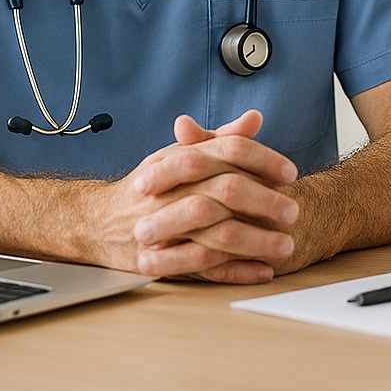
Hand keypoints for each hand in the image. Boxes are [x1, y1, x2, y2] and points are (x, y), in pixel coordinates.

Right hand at [127, 111, 299, 282]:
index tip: (290, 173)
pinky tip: (262, 270)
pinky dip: (235, 271)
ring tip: (285, 245)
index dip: (263, 159)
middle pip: (225, 190)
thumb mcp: (180, 154)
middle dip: (264, 201)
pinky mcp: (161, 259)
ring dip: (255, 241)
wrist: (98, 220)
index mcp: (182, 159)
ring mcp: (165, 227)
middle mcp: (174, 190)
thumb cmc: (150, 185)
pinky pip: (202, 269)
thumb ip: (221, 139)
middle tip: (293, 211)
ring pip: (216, 233)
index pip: (229, 151)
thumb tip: (254, 118)